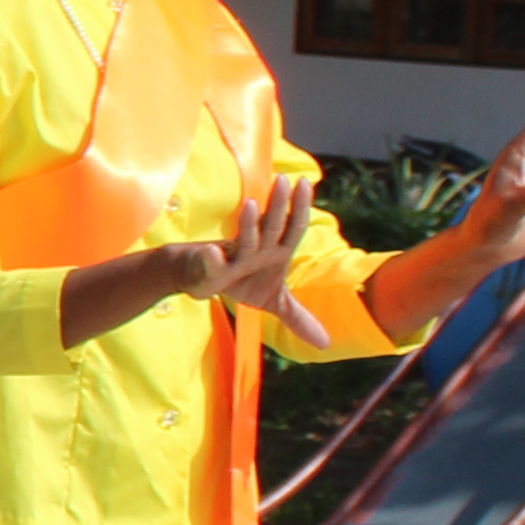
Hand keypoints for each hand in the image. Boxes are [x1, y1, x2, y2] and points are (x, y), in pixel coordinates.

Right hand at [191, 172, 334, 352]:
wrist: (197, 279)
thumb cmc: (238, 281)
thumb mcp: (272, 301)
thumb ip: (298, 317)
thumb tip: (326, 344)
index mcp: (274, 253)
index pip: (293, 228)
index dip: (300, 208)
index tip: (307, 182)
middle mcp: (255, 250)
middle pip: (272, 226)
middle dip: (279, 205)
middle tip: (285, 180)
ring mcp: (232, 258)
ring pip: (244, 240)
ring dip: (248, 223)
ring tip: (252, 205)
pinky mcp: (208, 270)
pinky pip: (211, 265)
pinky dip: (212, 260)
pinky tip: (212, 254)